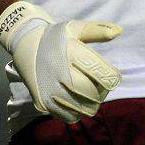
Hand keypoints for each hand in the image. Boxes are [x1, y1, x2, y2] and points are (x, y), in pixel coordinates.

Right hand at [0, 1, 122, 122]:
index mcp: (71, 53)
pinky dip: (78, 111)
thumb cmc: (56, 37)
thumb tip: (119, 31)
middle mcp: (59, 73)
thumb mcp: (75, 28)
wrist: (25, 44)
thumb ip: (98, 30)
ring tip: (90, 92)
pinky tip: (77, 100)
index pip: (103, 74)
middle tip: (101, 84)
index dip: (113, 77)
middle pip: (94, 93)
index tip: (114, 75)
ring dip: (92, 103)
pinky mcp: (43, 102)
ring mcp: (49, 90)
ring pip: (83, 108)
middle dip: (103, 91)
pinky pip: (69, 117)